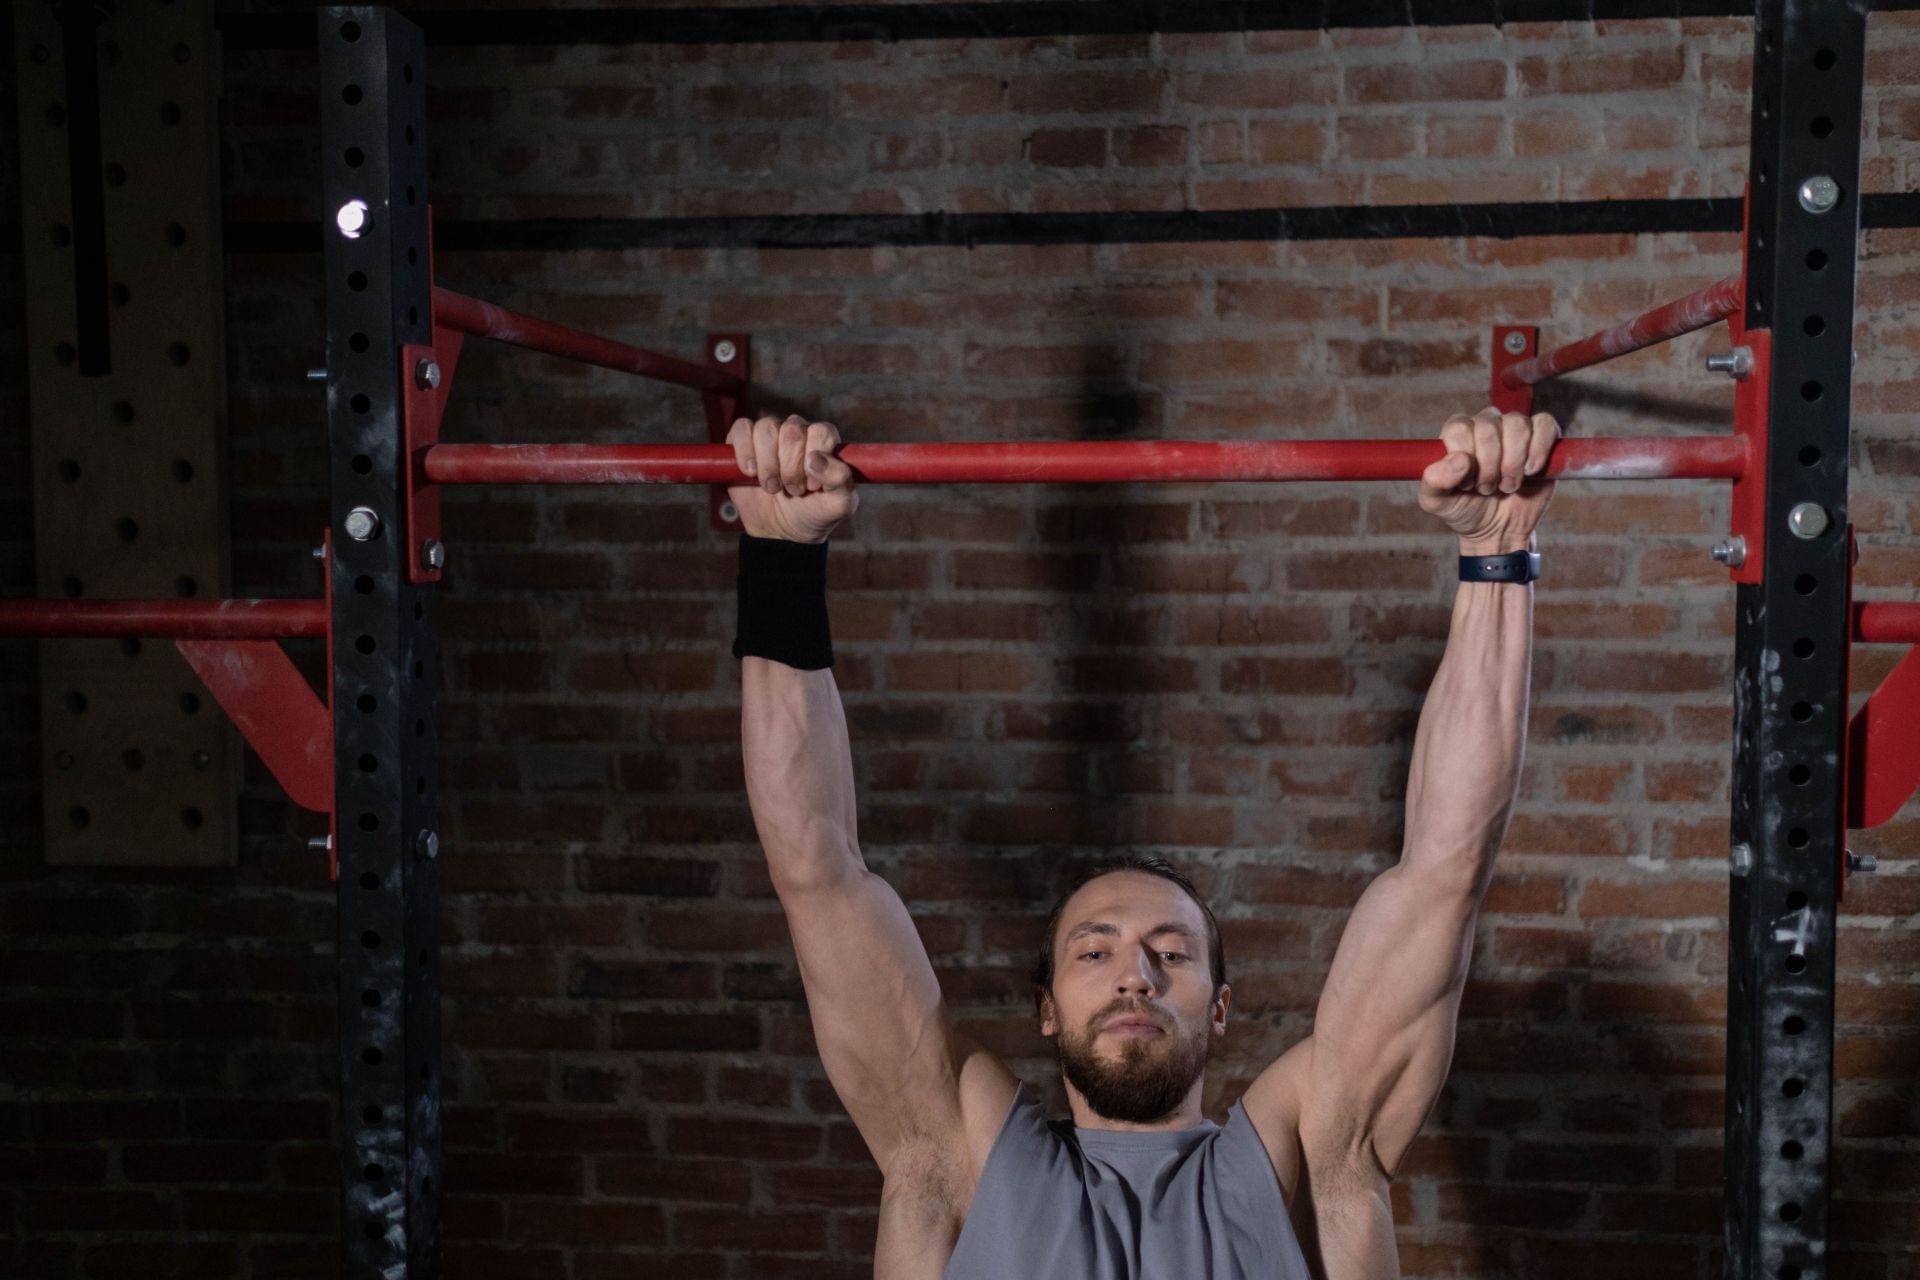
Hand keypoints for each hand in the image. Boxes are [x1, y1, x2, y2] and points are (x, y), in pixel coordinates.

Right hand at [725, 415, 857, 543]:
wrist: (782, 531)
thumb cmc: (814, 513)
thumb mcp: (839, 504)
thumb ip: (840, 479)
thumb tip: (816, 459)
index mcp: (823, 440)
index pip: (821, 431)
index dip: (813, 459)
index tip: (811, 486)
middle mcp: (798, 432)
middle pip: (792, 430)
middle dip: (790, 468)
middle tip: (792, 490)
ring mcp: (770, 435)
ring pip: (766, 428)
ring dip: (768, 464)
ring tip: (772, 487)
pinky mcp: (744, 440)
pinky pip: (742, 428)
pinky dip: (744, 452)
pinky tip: (750, 473)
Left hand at [1418, 408, 1559, 553]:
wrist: (1499, 529)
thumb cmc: (1464, 509)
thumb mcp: (1436, 502)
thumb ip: (1435, 479)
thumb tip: (1460, 460)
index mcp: (1456, 433)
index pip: (1460, 429)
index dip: (1466, 459)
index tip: (1467, 484)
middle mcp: (1484, 425)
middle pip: (1488, 426)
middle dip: (1489, 466)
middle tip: (1488, 488)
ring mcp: (1513, 429)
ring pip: (1516, 423)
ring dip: (1513, 461)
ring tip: (1508, 485)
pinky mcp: (1541, 436)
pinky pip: (1545, 424)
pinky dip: (1539, 449)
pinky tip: (1531, 471)